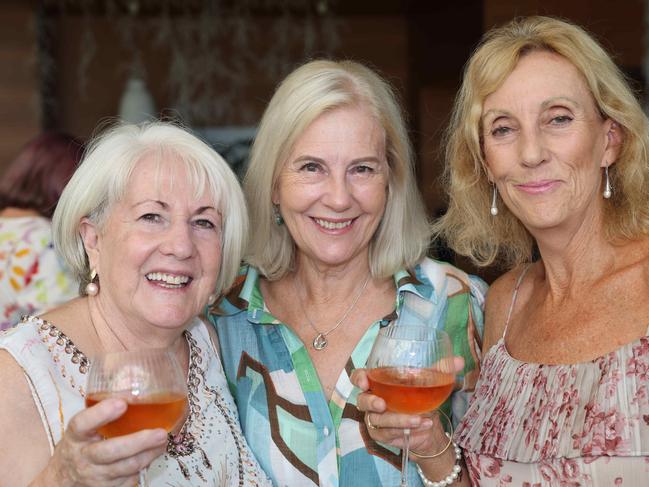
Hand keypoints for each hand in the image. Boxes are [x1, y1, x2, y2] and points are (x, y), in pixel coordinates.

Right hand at [44, 398, 167, 485]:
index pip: (83, 423)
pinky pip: (129, 479)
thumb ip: (102, 410)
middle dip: (138, 442)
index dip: (101, 413)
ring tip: (162, 441)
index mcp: (76, 435)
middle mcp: (83, 457)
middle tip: (160, 433)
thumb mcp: (84, 426)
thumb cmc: (81, 444)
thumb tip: (134, 392)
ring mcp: (95, 476)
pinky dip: (143, 466)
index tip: (121, 403)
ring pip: (126, 467)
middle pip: (110, 451)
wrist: (64, 478)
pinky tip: (151, 454)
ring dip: (149, 454)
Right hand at [352, 357, 463, 454]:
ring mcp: (375, 419)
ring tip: (418, 419)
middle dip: (371, 402)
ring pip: (377, 420)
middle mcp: (372, 399)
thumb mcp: (430, 381)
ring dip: (397, 420)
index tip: (365, 381)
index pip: (359, 376)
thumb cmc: (421, 397)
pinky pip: (388, 434)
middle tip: (382, 404)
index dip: (358, 378)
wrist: (428, 424)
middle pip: (362, 400)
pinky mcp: (382, 435)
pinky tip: (422, 426)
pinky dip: (405, 430)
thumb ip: (440, 370)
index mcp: (378, 381)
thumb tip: (459, 360)